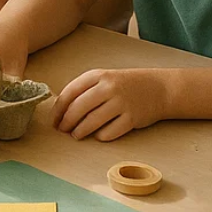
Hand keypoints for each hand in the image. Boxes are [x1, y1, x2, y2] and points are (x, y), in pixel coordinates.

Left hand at [52, 66, 167, 140]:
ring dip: (80, 131)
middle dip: (67, 122)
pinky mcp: (132, 118)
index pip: (70, 92)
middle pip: (78, 108)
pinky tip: (98, 135)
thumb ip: (84, 90)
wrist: (158, 88)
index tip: (53, 120)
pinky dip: (101, 136)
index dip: (58, 109)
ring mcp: (121, 102)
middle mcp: (108, 87)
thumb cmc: (125, 85)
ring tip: (76, 135)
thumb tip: (61, 111)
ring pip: (92, 122)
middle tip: (63, 130)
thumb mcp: (104, 79)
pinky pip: (109, 132)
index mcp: (97, 75)